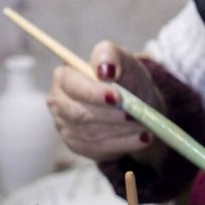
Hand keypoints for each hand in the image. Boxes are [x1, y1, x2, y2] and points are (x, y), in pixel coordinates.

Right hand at [44, 41, 167, 167]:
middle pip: (79, 114)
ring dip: (121, 130)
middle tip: (136, 115)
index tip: (117, 97)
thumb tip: (105, 70)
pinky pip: (100, 149)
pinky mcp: (79, 146)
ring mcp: (67, 127)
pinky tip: (142, 138)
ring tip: (145, 124)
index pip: (71, 86)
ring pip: (91, 133)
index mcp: (64, 77)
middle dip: (111, 116)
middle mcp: (59, 103)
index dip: (93, 93)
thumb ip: (110, 55)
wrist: (138, 104)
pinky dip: (124, 144)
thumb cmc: (125, 78)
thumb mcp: (122, 59)